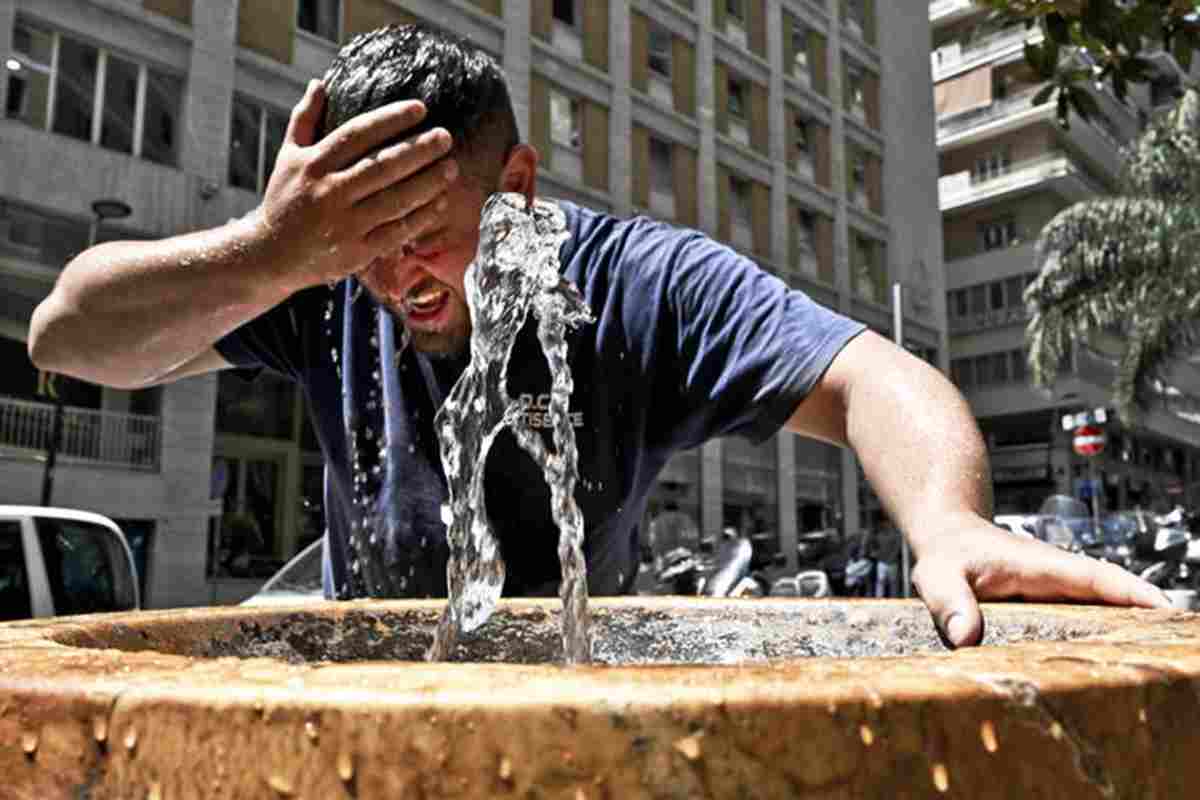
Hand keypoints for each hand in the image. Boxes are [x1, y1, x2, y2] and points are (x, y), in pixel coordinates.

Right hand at [251, 79, 458, 290]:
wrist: (269, 255)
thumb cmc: (284, 199)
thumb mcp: (287, 156)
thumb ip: (304, 119)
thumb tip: (319, 83)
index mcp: (313, 164)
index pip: (357, 134)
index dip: (390, 119)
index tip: (420, 109)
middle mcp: (329, 192)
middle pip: (382, 166)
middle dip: (419, 150)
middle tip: (446, 137)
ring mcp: (344, 224)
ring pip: (394, 200)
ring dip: (427, 183)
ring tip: (451, 168)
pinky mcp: (356, 252)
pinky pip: (395, 231)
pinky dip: (420, 217)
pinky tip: (439, 202)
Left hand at [910, 511, 1171, 647]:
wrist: (946, 535)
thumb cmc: (945, 552)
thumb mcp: (938, 576)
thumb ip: (949, 604)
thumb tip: (965, 636)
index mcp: (1041, 567)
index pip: (1097, 578)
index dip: (1133, 595)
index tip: (1166, 611)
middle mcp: (1057, 576)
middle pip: (1115, 596)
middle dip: (1146, 618)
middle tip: (1175, 648)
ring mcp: (1057, 590)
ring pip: (1104, 607)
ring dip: (1130, 628)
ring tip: (1158, 660)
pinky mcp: (1051, 603)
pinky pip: (1087, 616)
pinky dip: (1106, 633)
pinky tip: (1116, 661)